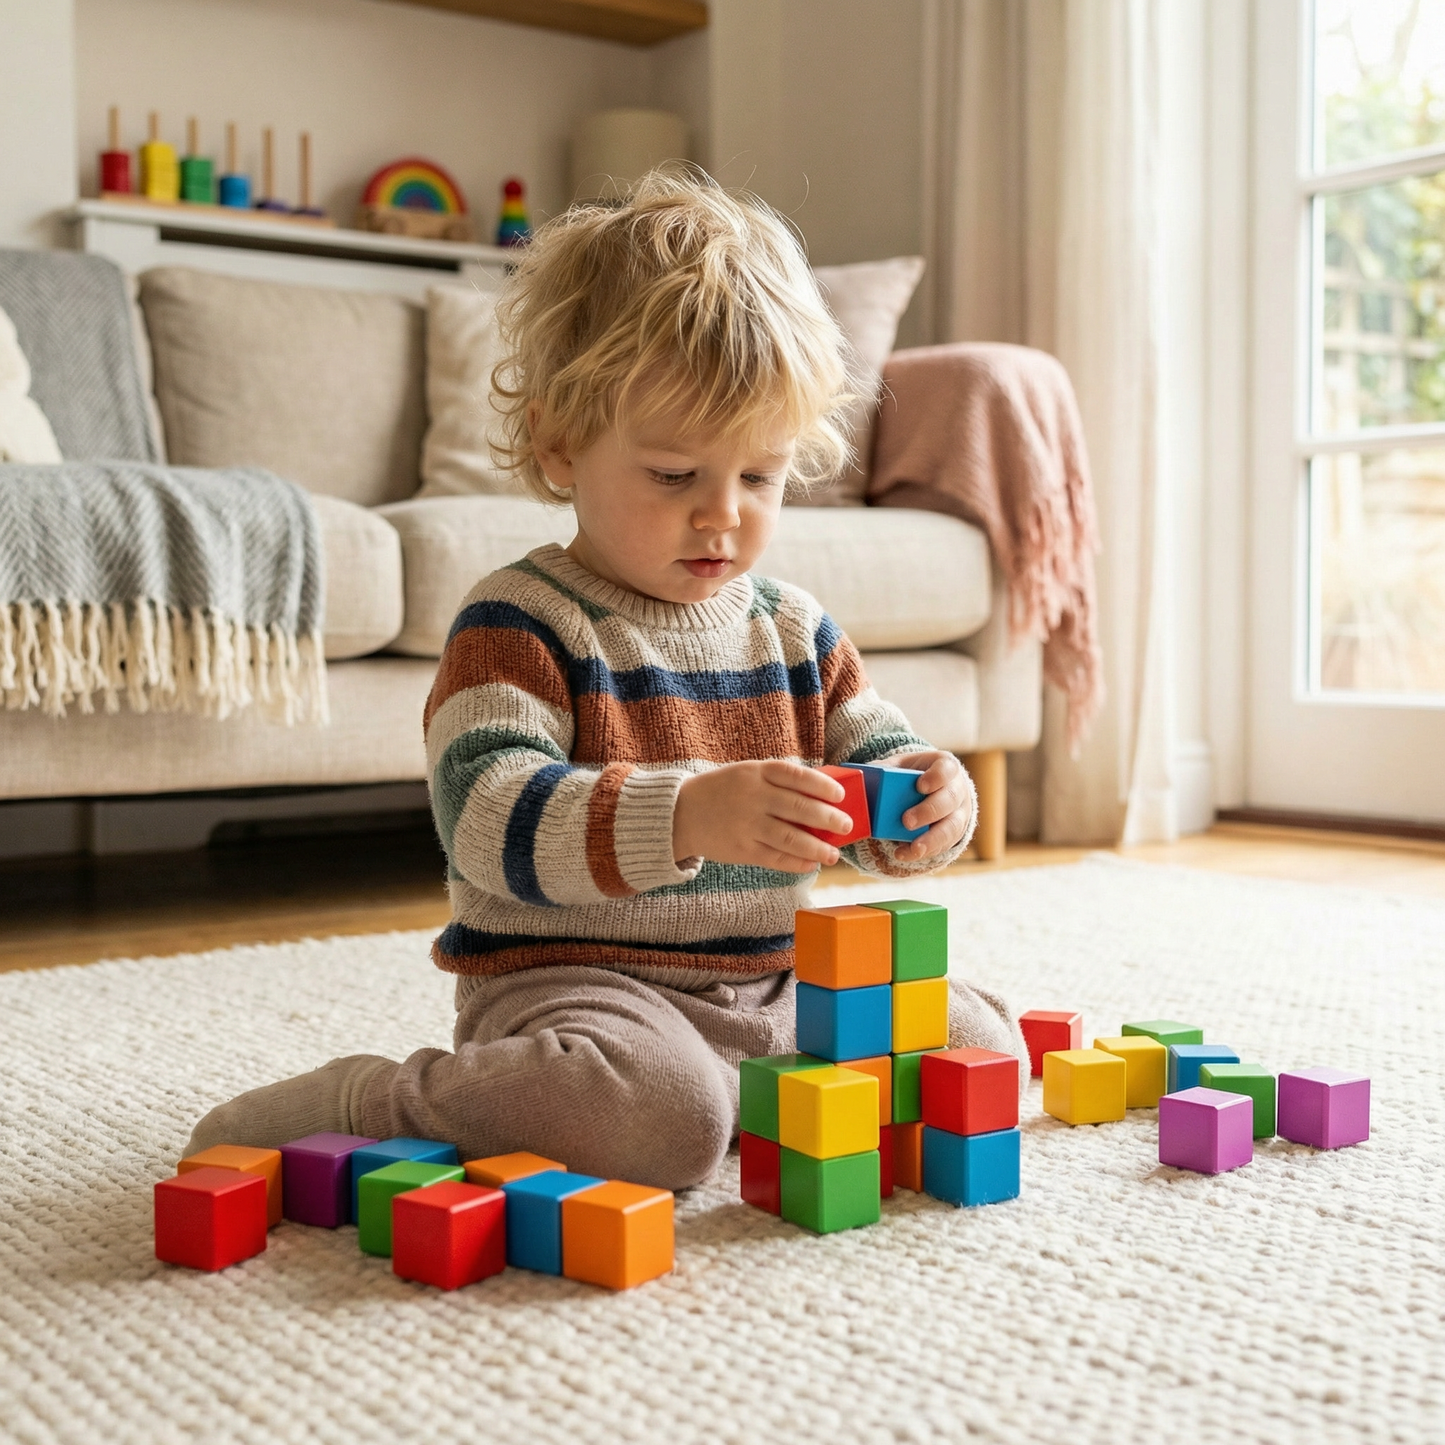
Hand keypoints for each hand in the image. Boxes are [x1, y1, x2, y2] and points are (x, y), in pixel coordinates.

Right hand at [673, 762, 854, 871]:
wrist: (680, 813)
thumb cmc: (722, 791)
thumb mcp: (746, 774)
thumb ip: (777, 783)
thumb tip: (819, 800)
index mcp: (756, 773)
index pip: (796, 776)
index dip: (822, 785)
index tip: (840, 795)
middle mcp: (753, 798)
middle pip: (799, 808)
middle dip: (828, 819)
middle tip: (846, 826)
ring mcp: (747, 825)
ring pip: (791, 838)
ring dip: (817, 847)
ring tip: (833, 854)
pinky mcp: (742, 849)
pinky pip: (775, 858)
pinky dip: (796, 862)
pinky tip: (810, 863)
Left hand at [887, 751, 972, 863]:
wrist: (934, 791)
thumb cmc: (914, 775)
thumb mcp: (902, 766)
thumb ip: (884, 769)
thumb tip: (859, 776)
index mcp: (946, 767)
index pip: (946, 769)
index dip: (936, 777)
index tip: (920, 786)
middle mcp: (958, 790)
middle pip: (949, 800)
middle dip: (928, 811)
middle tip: (907, 821)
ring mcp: (959, 814)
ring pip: (952, 828)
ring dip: (932, 839)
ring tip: (914, 848)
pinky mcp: (954, 834)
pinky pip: (943, 845)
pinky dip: (924, 852)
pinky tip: (904, 854)